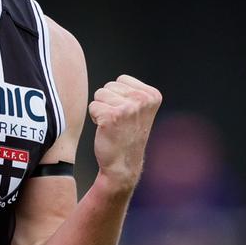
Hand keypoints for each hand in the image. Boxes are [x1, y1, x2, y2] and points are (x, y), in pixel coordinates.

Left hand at [88, 74, 161, 189]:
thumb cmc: (127, 135)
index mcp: (152, 95)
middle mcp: (142, 100)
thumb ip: (133, 92)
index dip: (119, 96)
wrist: (123, 165)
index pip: (122, 79)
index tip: (127, 114)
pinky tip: (106, 130)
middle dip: (109, 102)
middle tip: (119, 122)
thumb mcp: (139, 109)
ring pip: (99, 94)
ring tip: (113, 125)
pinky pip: (93, 106)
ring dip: (101, 109)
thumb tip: (116, 79)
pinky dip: (95, 117)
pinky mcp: (111, 116)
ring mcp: (128, 108)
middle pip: (109, 85)